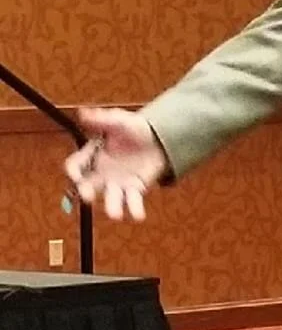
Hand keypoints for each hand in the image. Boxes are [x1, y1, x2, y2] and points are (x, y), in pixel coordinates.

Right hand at [63, 107, 168, 221]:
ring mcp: (117, 182)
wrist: (159, 137)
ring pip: (111, 198)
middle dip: (85, 192)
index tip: (75, 175)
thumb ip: (102, 119)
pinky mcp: (135, 188)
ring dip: (112, 207)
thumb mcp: (119, 121)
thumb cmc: (135, 128)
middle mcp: (101, 172)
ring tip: (115, 214)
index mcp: (93, 155)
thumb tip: (82, 113)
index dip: (74, 171)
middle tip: (87, 197)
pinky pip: (133, 201)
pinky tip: (138, 216)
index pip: (76, 166)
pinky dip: (135, 209)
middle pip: (88, 186)